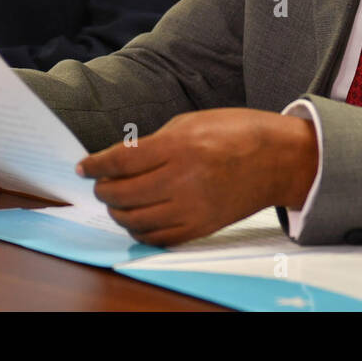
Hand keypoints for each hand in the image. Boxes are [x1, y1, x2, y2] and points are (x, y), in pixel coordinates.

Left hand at [77, 108, 318, 246]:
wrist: (278, 159)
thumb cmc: (236, 132)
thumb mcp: (191, 122)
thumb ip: (154, 144)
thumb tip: (120, 162)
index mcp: (180, 146)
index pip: (122, 161)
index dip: (95, 165)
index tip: (83, 167)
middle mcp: (184, 179)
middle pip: (123, 194)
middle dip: (103, 189)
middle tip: (99, 183)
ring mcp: (193, 208)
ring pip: (136, 220)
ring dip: (117, 212)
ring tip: (116, 201)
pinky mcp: (201, 227)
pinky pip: (158, 238)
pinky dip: (140, 230)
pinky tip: (136, 218)